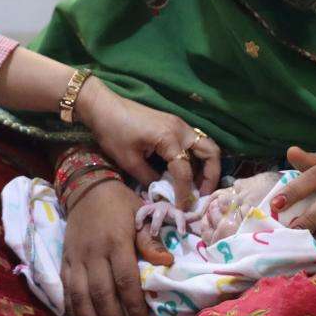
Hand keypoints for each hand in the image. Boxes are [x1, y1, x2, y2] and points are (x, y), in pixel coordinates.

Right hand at [61, 180, 169, 315]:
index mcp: (115, 242)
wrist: (86, 187)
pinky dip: (75, 315)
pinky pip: (67, 293)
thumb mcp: (141, 215)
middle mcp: (92, 253)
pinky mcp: (64, 262)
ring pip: (80, 299)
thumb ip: (150, 241)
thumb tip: (168, 263)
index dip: (134, 308)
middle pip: (101, 296)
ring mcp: (75, 259)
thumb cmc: (120, 204)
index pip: (125, 281)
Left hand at [76, 79, 220, 207]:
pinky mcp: (174, 124)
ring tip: (196, 185)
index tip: (182, 209)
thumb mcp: (128, 161)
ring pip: (206, 146)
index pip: (185, 172)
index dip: (185, 193)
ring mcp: (179, 124)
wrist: (104, 106)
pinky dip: (196, 158)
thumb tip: (162, 193)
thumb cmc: (113, 132)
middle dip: (211, 176)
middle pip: (211, 152)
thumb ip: (149, 179)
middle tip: (202, 194)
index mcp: (169, 138)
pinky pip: (194, 142)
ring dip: (206, 166)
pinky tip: (184, 171)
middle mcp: (180, 129)